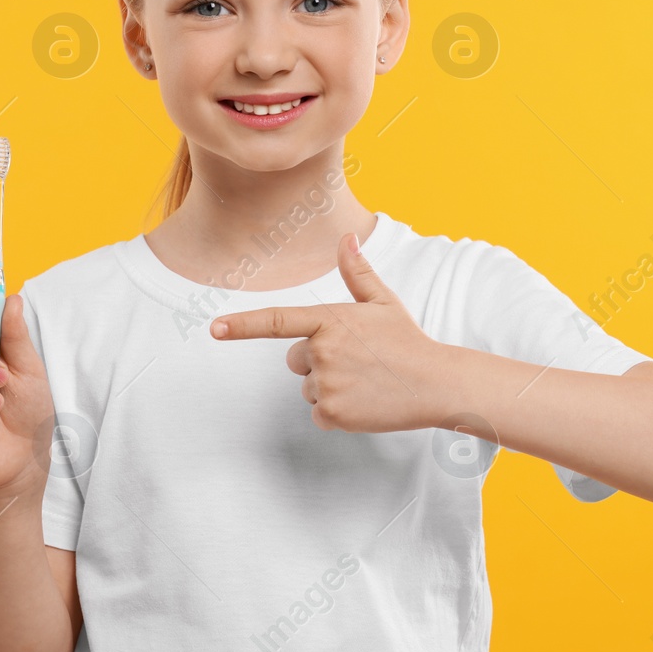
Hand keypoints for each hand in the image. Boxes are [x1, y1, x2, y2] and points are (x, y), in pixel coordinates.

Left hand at [210, 232, 450, 433]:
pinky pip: (318, 414)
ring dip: (330, 388)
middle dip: (319, 363)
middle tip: (358, 363)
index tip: (215, 329)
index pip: (277, 322)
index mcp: (330, 320)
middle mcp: (322, 351)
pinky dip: (337, 413)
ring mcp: (327, 384)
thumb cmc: (408, 341)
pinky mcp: (332, 414)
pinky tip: (364, 403)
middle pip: (296, 361)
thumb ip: (357, 272)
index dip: (243, 325)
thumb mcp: (383, 302)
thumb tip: (347, 237)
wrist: (437, 384)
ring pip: (308, 389)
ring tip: (365, 383)